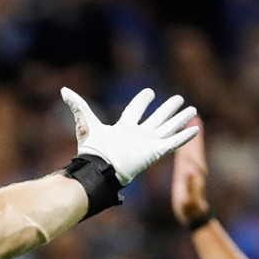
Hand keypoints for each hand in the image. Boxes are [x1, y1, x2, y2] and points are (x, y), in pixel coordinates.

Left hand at [61, 87, 198, 184]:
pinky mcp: (156, 152)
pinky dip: (184, 136)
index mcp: (124, 128)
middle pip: (157, 118)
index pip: (135, 111)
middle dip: (167, 109)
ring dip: (180, 119)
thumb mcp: (86, 123)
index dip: (142, 101)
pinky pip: (173, 143)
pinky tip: (194, 129)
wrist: (102, 168)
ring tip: (191, 109)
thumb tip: (63, 90)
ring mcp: (148, 143)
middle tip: (179, 99)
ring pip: (168, 128)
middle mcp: (138, 134)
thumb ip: (78, 106)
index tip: (150, 92)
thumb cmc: (93, 149)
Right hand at [171, 118, 209, 225]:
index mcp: (194, 169)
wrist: (193, 213)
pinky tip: (181, 138)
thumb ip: (189, 183)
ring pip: (190, 147)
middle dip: (193, 130)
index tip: (192, 122)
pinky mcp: (187, 170)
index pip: (192, 150)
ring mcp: (192, 167)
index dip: (192, 136)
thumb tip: (189, 168)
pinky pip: (185, 153)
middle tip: (192, 115)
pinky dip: (184, 143)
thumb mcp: (188, 197)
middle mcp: (195, 166)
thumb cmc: (189, 206)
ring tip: (188, 120)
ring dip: (189, 134)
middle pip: (194, 144)